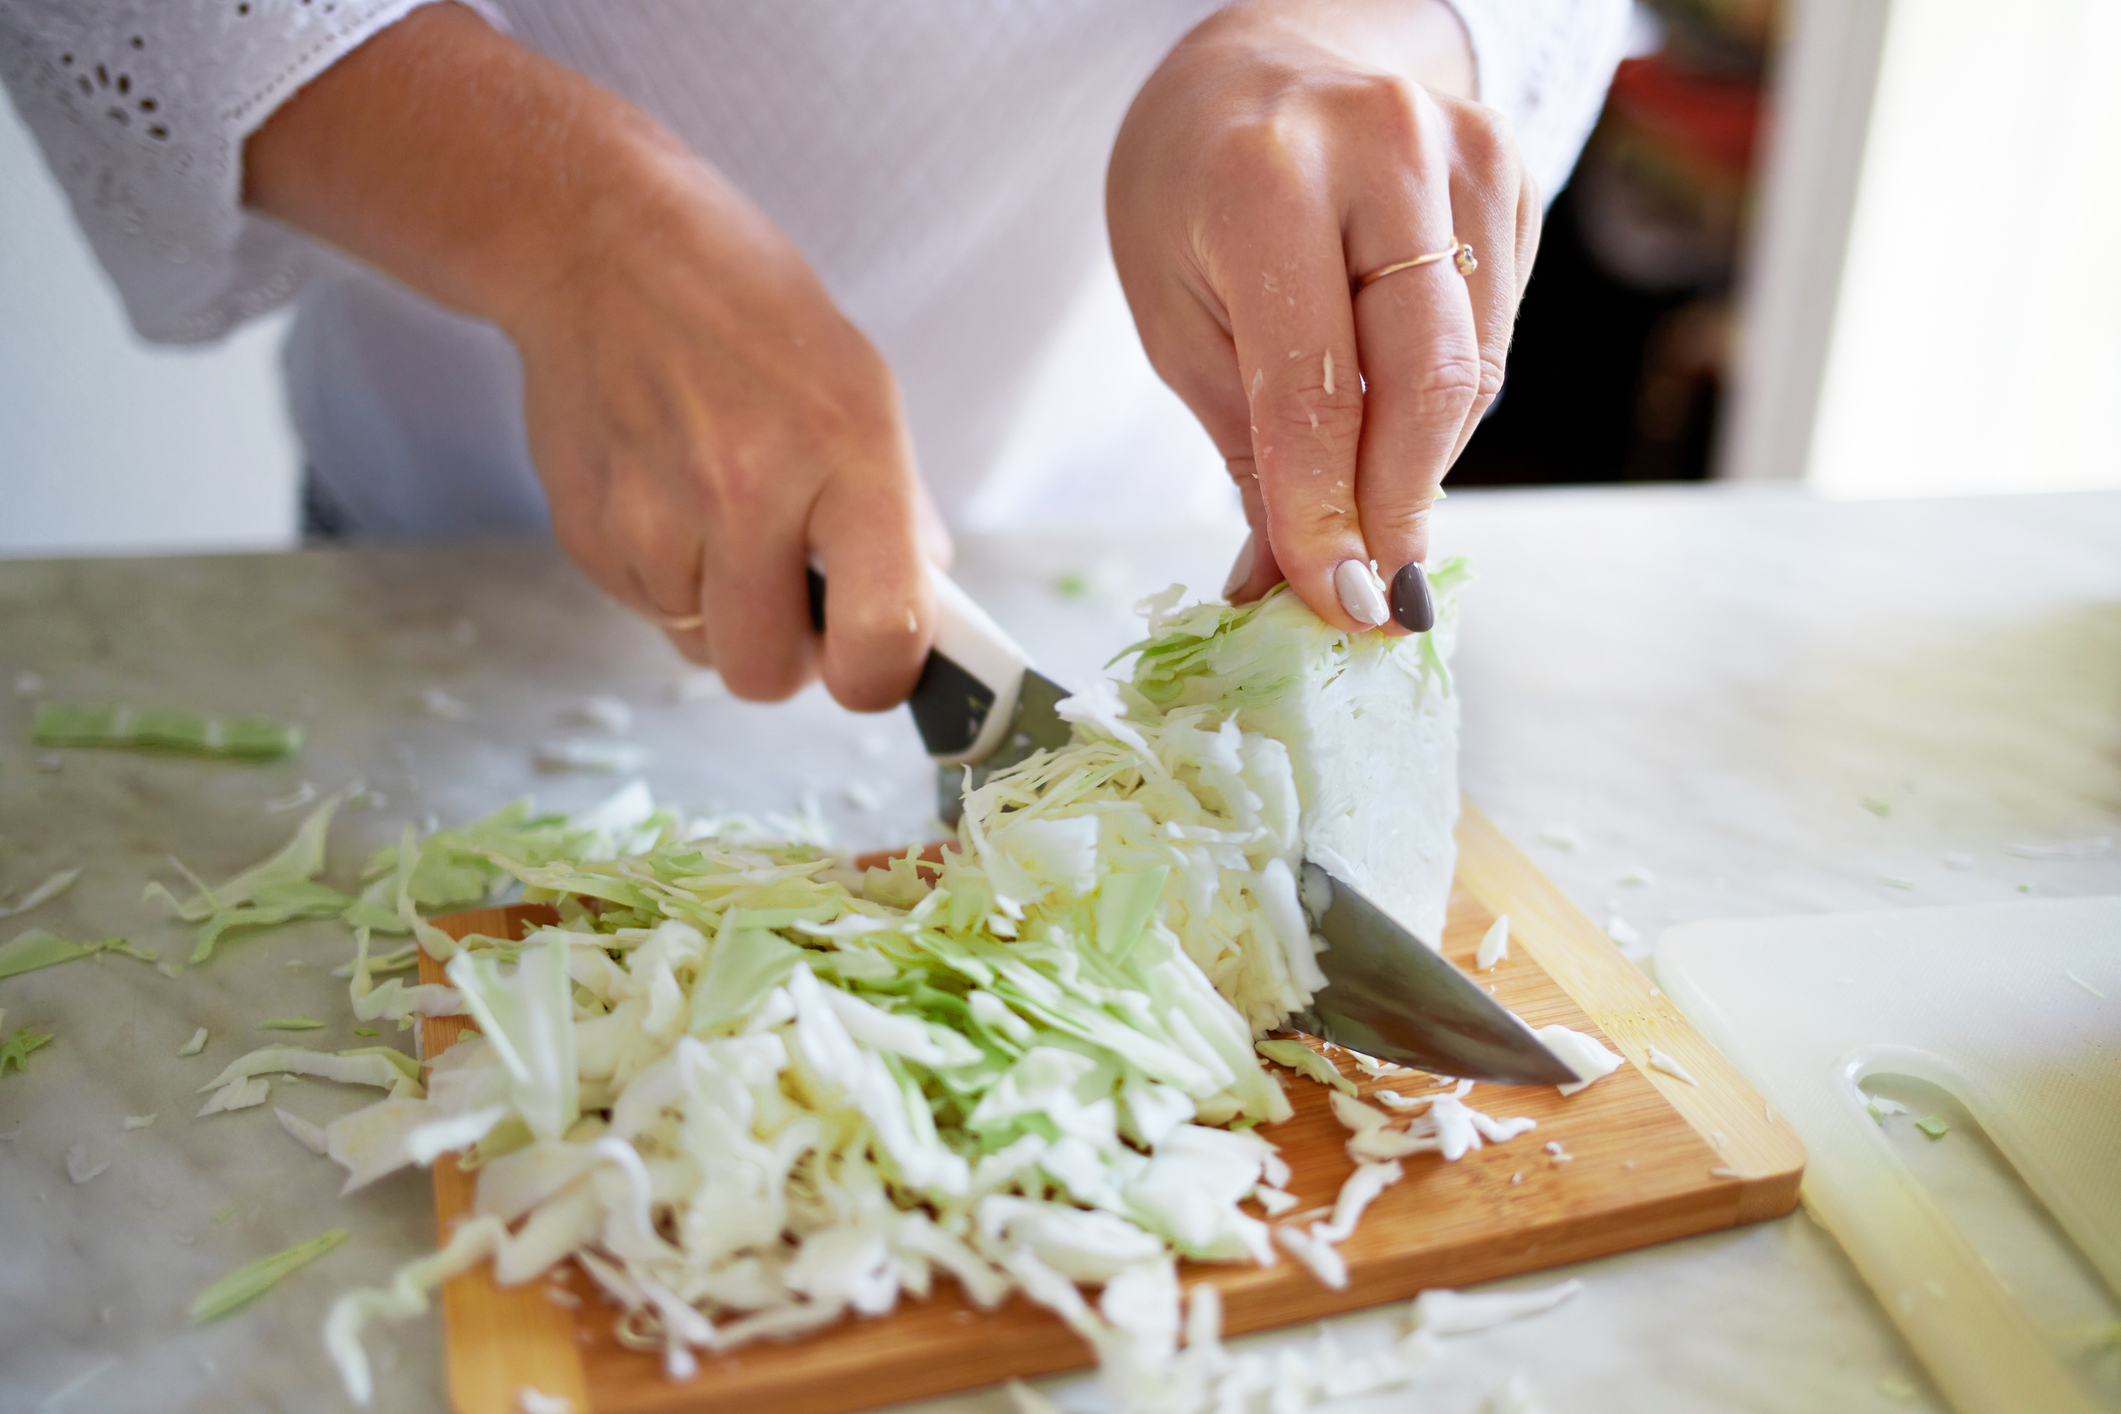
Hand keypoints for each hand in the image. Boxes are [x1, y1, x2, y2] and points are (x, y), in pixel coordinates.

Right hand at [246, 4, 940, 707]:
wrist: (602, 245)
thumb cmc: (750, 315)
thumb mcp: (863, 389)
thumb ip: (897, 511)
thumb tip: (923, 616)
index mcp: (846, 455)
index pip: (880, 639)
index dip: (881, 675)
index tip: (874, 659)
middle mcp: (746, 492)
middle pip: (766, 676)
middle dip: (785, 657)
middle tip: (793, 597)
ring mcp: (654, 516)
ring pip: (700, 648)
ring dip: (720, 609)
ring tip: (720, 515)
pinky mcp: (587, 530)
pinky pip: (644, 609)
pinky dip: (666, 576)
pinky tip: (667, 494)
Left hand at [1108, 0, 1537, 630]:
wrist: (1259, 63)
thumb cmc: (1194, 193)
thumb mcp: (1178, 320)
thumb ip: (1248, 450)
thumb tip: (1286, 583)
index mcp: (1265, 180)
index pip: (1316, 388)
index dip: (1330, 515)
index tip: (1339, 602)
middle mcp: (1380, 149)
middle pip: (1429, 380)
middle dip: (1401, 506)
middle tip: (1380, 596)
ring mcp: (1463, 153)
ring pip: (1475, 368)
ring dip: (1424, 466)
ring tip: (1370, 508)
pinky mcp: (1513, 173)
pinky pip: (1496, 335)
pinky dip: (1447, 406)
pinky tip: (1394, 414)